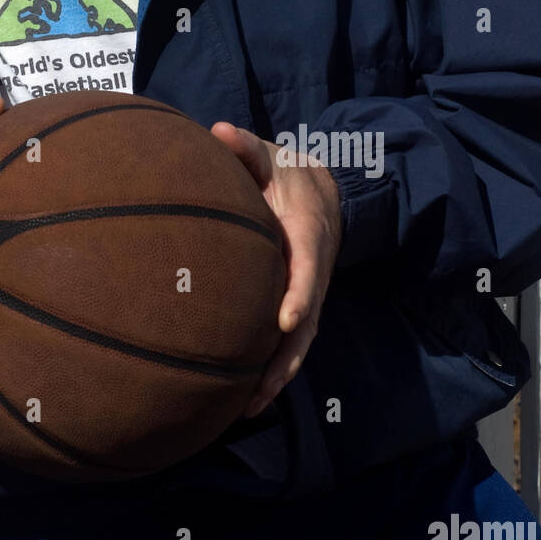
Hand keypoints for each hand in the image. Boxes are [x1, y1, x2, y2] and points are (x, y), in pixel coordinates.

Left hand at [209, 122, 342, 417]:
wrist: (322, 188)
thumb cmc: (285, 171)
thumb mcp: (269, 155)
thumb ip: (245, 147)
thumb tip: (218, 131)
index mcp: (308, 232)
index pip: (308, 266)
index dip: (300, 294)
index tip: (287, 321)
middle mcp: (314, 269)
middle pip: (307, 321)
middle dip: (287, 357)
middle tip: (259, 389)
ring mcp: (310, 291)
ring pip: (300, 341)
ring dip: (279, 374)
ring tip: (248, 408)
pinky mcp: (299, 302)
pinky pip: (291, 341)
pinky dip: (274, 368)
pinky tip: (246, 397)